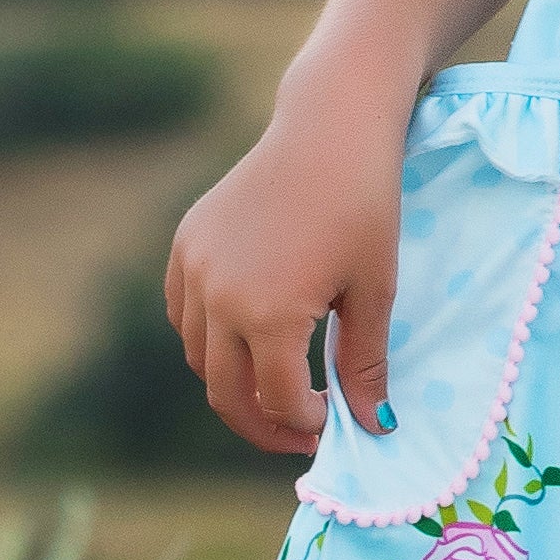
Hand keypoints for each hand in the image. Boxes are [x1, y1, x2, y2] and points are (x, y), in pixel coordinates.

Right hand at [165, 94, 403, 455]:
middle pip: (225, 392)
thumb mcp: (373, 289)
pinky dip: (209, 340)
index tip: (333, 423)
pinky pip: (185, 314)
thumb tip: (374, 426)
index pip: (278, 400)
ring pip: (199, 357)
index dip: (306, 425)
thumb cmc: (364, 204)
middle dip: (264, 425)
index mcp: (266, 314)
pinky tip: (248, 337)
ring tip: (276, 386)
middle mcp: (217, 297)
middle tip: (300, 433)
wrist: (330, 126)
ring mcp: (194, 268)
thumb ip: (364, 364)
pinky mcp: (186, 243)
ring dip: (234, 383)